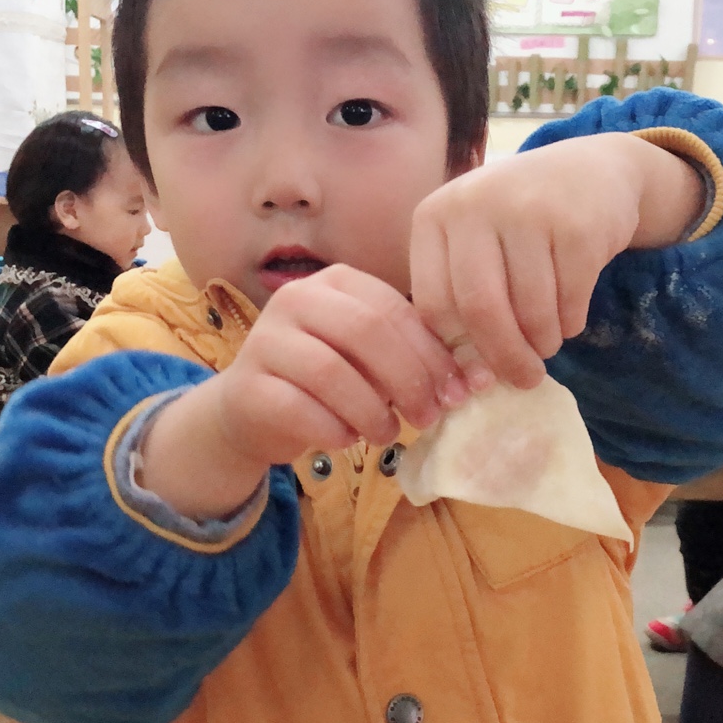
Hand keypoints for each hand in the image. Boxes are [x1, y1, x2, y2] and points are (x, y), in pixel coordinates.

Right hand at [138, 265, 463, 518]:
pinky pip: (302, 410)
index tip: (462, 392)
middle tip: (429, 417)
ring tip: (386, 434)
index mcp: (334, 282)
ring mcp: (265, 340)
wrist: (252, 411)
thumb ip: (411, 356)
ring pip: (332, 373)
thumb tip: (474, 379)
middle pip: (366, 332)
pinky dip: (335, 431)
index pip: (393, 309)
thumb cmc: (326, 381)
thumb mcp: (370, 358)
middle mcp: (295, 299)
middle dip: (408, 379)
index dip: (433, 353)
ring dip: (371, 411)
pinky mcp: (247, 386)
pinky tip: (346, 439)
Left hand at [410, 132, 705, 389]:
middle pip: (481, 310)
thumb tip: (468, 381)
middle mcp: (474, 205)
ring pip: (530, 311)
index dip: (456, 350)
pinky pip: (570, 301)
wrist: (591, 171)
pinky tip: (569, 316)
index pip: (434, 305)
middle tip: (524, 379)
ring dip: (543, 342)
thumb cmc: (520, 222)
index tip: (478, 372)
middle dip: (504, 358)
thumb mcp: (476, 245)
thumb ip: (462, 300)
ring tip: (547, 342)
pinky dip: (571, 324)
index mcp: (435, 216)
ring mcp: (527, 210)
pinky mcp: (578, 225)